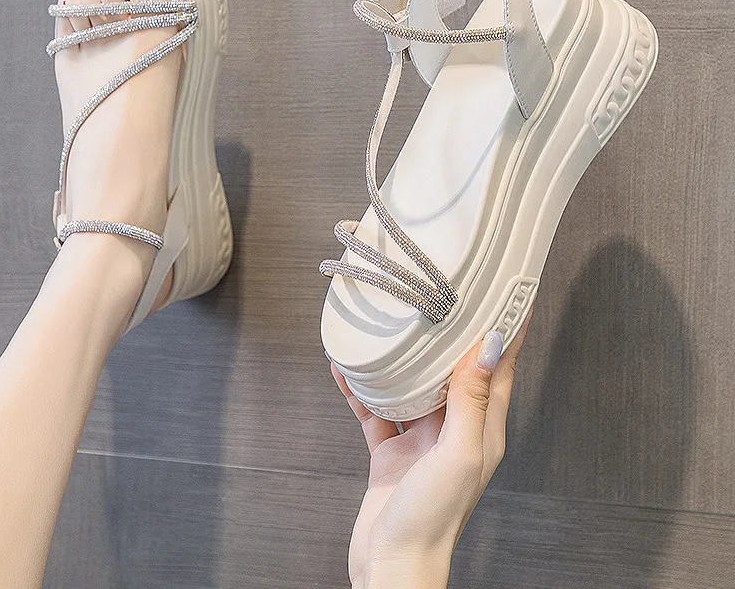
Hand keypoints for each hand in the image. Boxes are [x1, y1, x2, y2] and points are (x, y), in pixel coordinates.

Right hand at [333, 315, 529, 588]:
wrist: (392, 563)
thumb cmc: (433, 518)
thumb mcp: (458, 452)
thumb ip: (472, 398)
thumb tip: (490, 344)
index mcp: (482, 428)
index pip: (499, 366)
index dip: (505, 329)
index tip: (508, 293)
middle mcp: (455, 429)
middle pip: (455, 369)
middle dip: (450, 334)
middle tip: (440, 296)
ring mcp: (422, 439)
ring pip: (413, 385)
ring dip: (400, 359)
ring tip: (388, 326)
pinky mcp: (392, 451)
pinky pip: (377, 410)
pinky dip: (362, 390)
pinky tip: (347, 370)